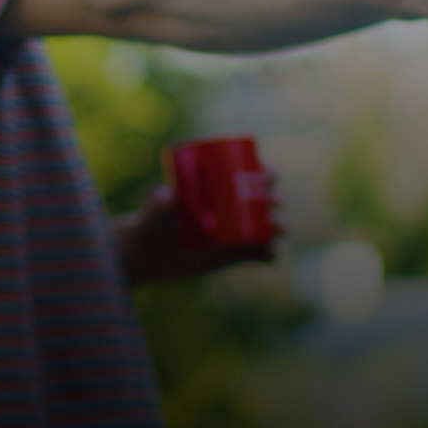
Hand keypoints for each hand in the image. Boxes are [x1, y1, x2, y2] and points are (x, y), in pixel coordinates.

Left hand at [115, 185, 273, 285]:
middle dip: (276, 198)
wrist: (147, 254)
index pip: (249, 174)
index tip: (268, 174)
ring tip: (276, 228)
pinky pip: (261, 254)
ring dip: (280, 225)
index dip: (265, 172)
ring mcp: (237, 232)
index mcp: (219, 187)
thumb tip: (169, 194)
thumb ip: (158, 200)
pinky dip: (271, 254)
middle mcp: (232, 208)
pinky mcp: (236, 255)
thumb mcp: (155, 208)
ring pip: (269, 227)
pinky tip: (270, 254)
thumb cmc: (151, 221)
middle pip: (265, 199)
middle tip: (273, 201)